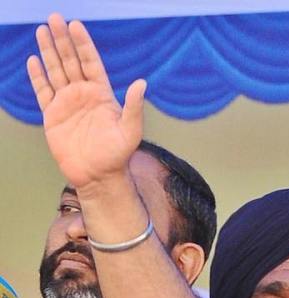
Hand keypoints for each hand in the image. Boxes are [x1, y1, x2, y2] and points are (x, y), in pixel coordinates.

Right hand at [27, 14, 145, 188]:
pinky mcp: (53, 115)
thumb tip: (142, 83)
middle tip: (54, 17)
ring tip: (41, 30)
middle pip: (70, 61)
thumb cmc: (118, 155)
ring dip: (48, 51)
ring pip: (55, 71)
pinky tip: (33, 60)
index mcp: (102, 94)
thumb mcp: (130, 131)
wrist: (98, 176)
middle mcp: (83, 94)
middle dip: (62, 39)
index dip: (83, 44)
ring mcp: (67, 103)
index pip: (91, 63)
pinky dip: (37, 77)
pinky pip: (43, 91)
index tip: (75, 25)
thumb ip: (134, 107)